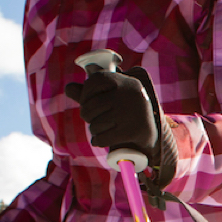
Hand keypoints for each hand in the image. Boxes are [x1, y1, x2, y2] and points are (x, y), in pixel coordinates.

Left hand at [66, 65, 176, 190]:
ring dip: (94, 130)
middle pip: (91, 105)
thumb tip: (69, 88)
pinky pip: (102, 138)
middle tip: (93, 120)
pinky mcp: (134, 131)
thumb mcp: (113, 100)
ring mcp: (133, 112)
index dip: (85, 92)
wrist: (153, 138)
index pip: (96, 80)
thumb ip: (91, 94)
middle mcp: (131, 93)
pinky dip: (98, 142)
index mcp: (127, 82)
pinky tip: (100, 141)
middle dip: (87, 116)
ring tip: (101, 130)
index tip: (86, 102)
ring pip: (95, 124)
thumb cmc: (128, 115)